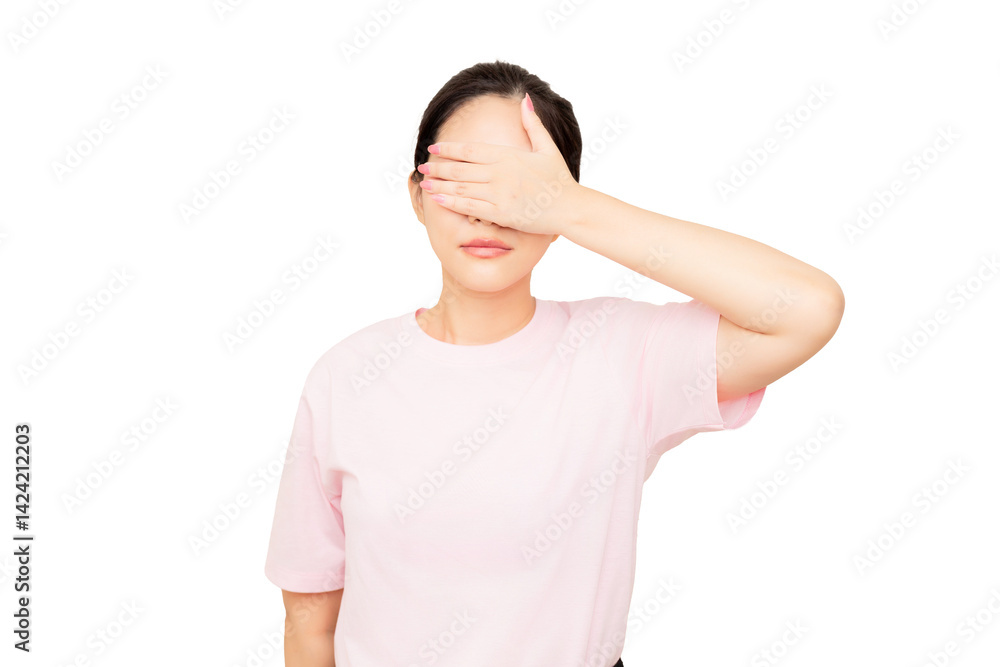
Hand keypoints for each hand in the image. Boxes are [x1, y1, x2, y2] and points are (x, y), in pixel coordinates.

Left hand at [416, 93, 584, 236]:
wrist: (571, 208)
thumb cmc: (559, 179)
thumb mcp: (547, 147)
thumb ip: (532, 124)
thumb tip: (525, 98)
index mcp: (508, 156)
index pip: (470, 150)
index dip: (449, 149)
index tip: (433, 147)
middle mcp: (500, 173)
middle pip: (460, 168)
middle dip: (438, 167)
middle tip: (421, 167)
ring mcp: (499, 194)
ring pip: (461, 187)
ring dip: (440, 184)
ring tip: (424, 182)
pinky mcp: (501, 213)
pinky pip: (470, 207)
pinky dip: (451, 202)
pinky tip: (437, 199)